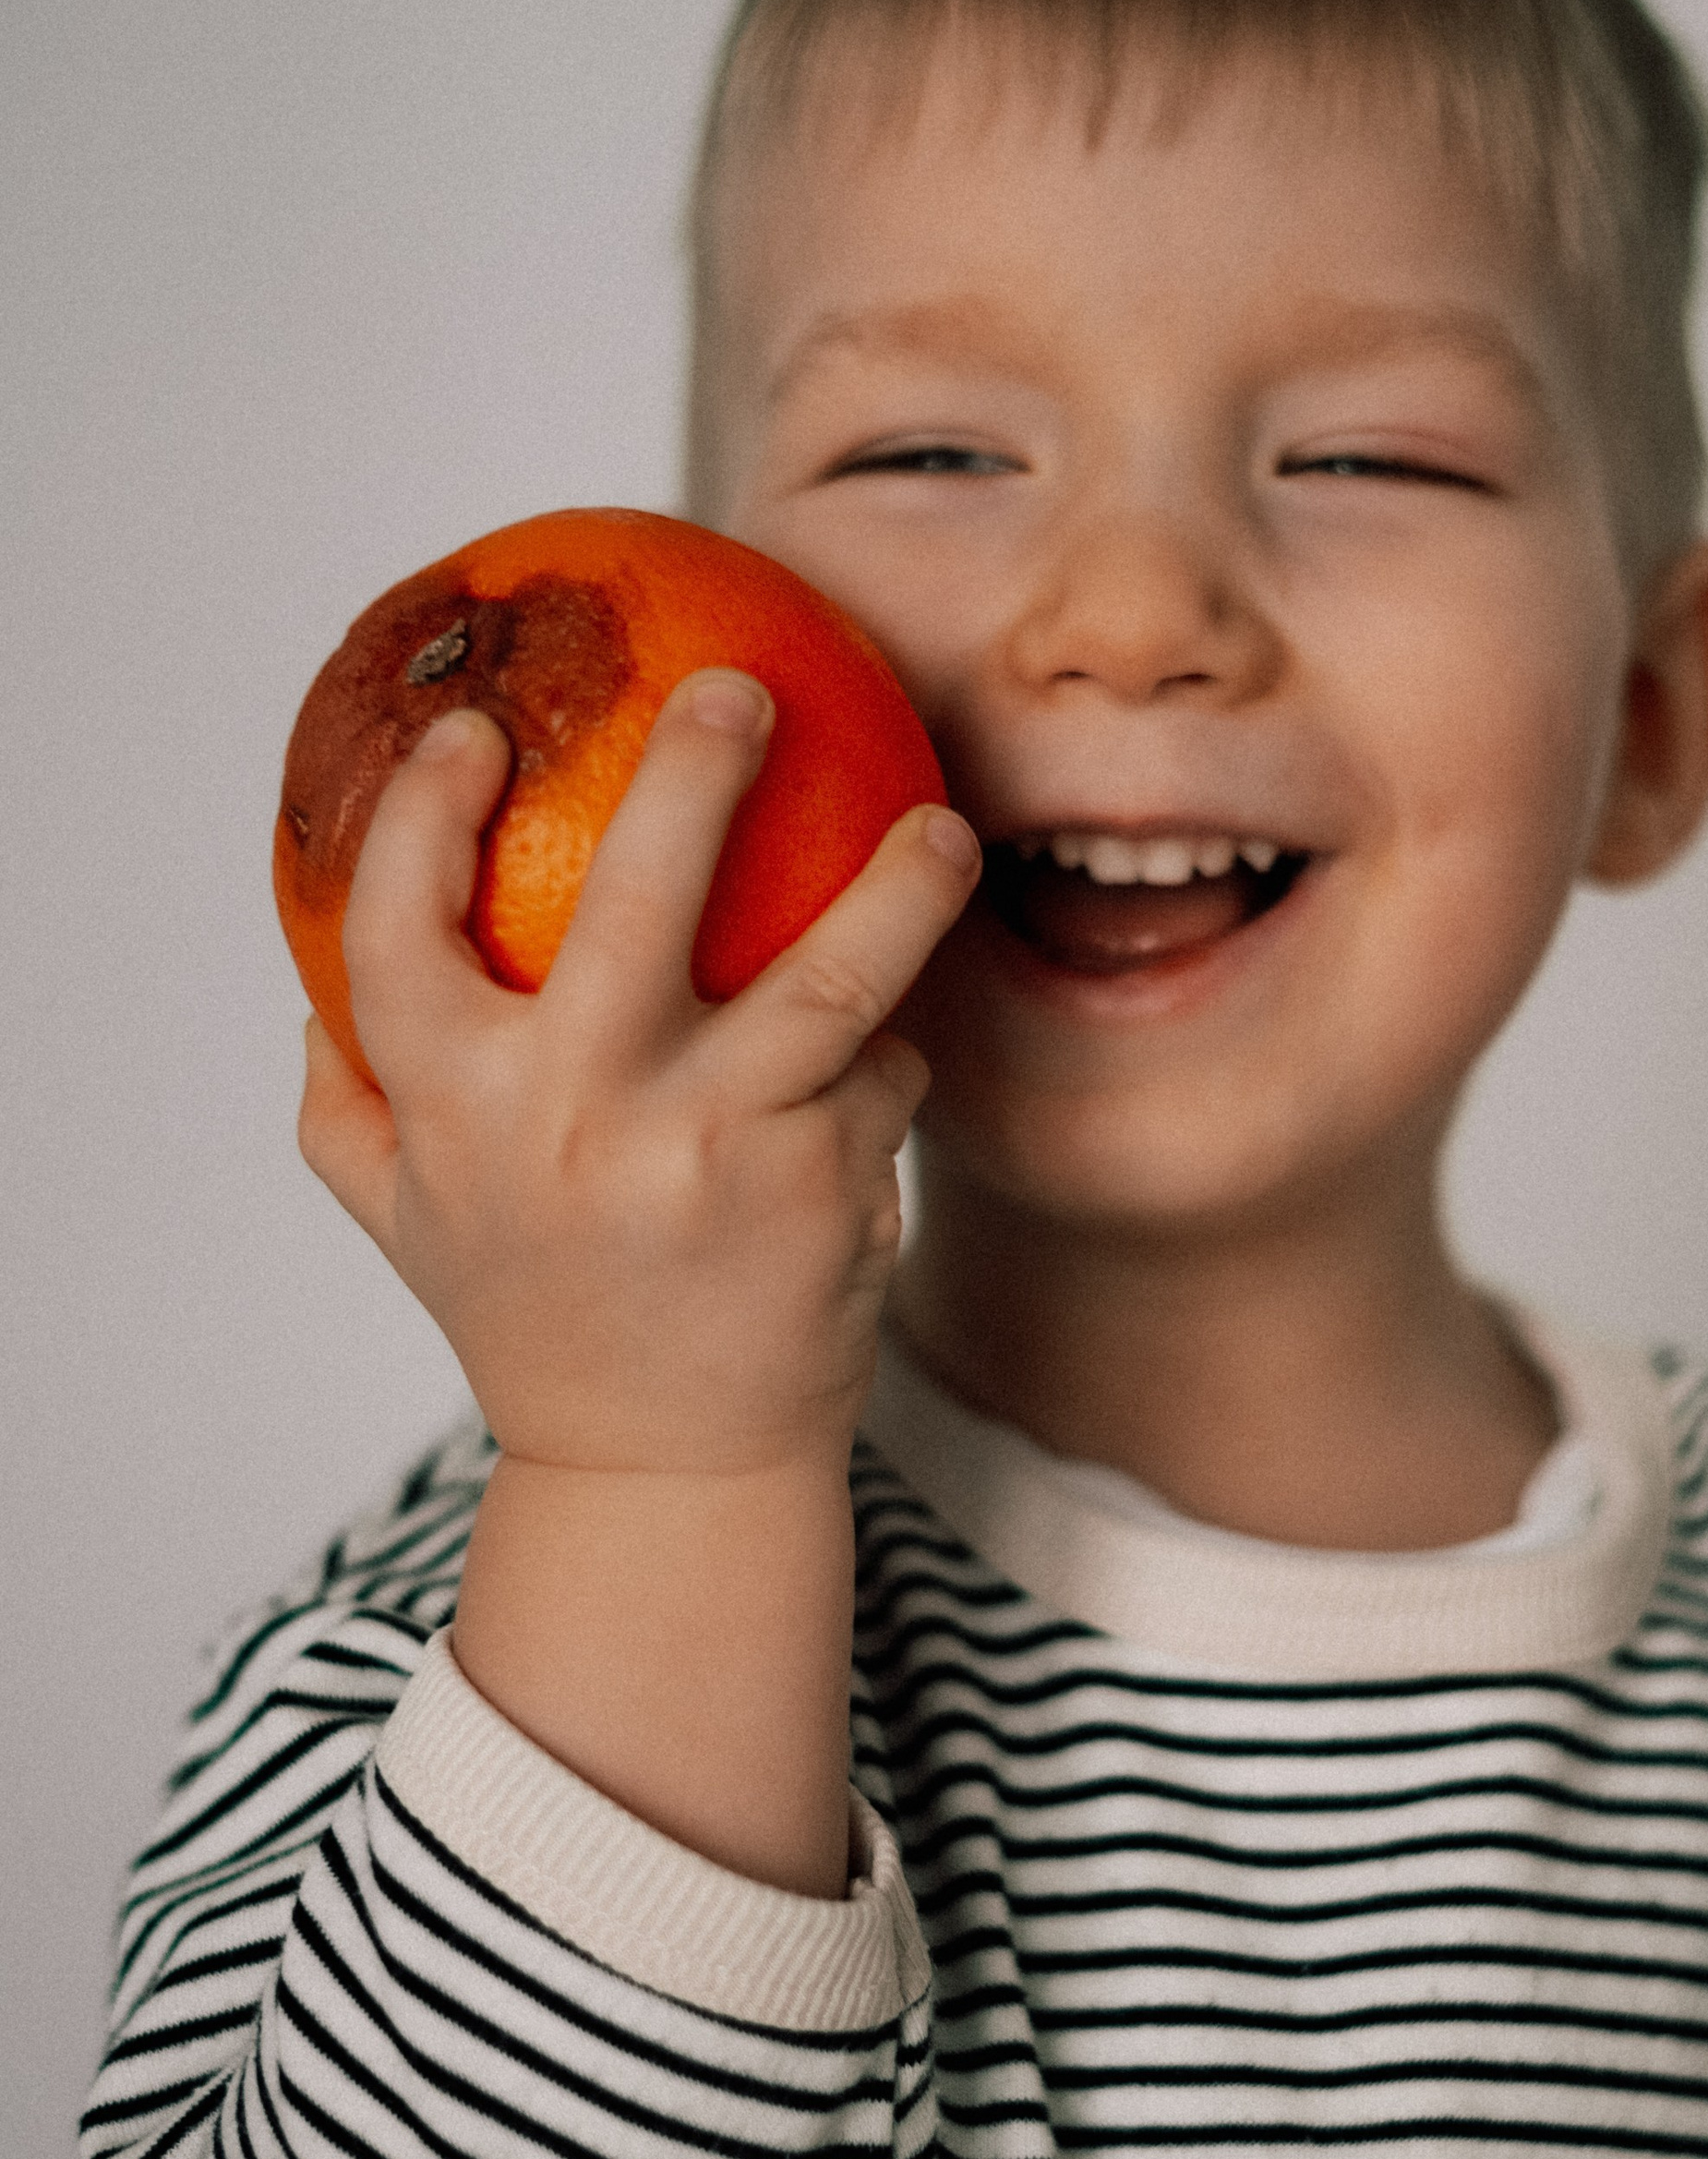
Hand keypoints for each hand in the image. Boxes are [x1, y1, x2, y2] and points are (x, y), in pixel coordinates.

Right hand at [297, 672, 979, 1480]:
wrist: (665, 1472)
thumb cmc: (532, 1313)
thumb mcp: (408, 1220)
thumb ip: (351, 1100)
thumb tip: (312, 976)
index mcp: (453, 1108)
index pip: (395, 930)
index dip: (421, 815)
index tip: (471, 729)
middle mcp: (575, 1117)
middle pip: (635, 897)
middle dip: (695, 770)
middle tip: (740, 686)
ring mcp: (708, 1150)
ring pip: (828, 977)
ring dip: (901, 887)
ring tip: (945, 824)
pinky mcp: (820, 1190)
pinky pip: (878, 1073)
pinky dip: (890, 1053)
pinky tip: (899, 1038)